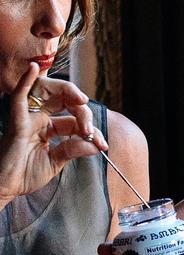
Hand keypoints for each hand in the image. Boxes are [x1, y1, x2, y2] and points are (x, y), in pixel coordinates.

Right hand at [0, 64, 102, 204]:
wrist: (6, 186)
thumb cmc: (26, 173)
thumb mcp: (56, 162)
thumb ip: (74, 150)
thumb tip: (96, 145)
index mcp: (47, 127)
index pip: (73, 119)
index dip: (91, 129)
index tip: (102, 145)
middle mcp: (37, 117)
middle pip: (62, 100)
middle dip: (82, 110)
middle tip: (91, 128)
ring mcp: (26, 116)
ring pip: (46, 91)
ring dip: (66, 92)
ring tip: (81, 100)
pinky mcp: (15, 120)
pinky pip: (18, 96)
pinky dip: (25, 81)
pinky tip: (33, 68)